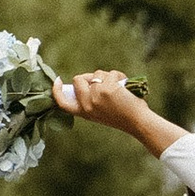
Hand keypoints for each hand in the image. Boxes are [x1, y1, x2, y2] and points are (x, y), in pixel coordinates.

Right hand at [52, 69, 177, 154]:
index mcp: (83, 112)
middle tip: (104, 82)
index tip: (57, 80)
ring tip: (118, 88)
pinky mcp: (106, 88)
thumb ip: (90, 99)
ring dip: (108, 77)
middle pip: (79, 79)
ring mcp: (95, 95)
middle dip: (90, 77)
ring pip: (96, 74)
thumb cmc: (122, 116)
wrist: (138, 122)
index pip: (62, 102)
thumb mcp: (99, 112)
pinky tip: (125, 86)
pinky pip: (110, 73)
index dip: (57, 90)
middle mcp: (86, 104)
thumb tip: (84, 80)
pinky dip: (119, 76)